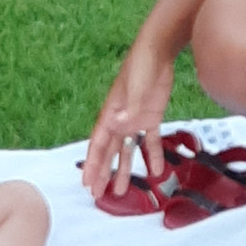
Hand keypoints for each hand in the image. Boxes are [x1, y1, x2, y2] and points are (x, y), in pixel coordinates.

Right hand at [80, 45, 174, 199]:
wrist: (158, 51)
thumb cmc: (142, 66)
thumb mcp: (136, 86)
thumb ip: (129, 106)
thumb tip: (120, 124)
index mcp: (111, 113)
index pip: (99, 145)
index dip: (92, 164)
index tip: (86, 183)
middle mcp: (120, 119)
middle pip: (109, 152)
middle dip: (103, 173)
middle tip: (97, 194)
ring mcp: (135, 119)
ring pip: (128, 150)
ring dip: (125, 169)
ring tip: (122, 190)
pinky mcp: (151, 116)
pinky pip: (150, 140)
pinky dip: (153, 155)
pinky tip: (157, 170)